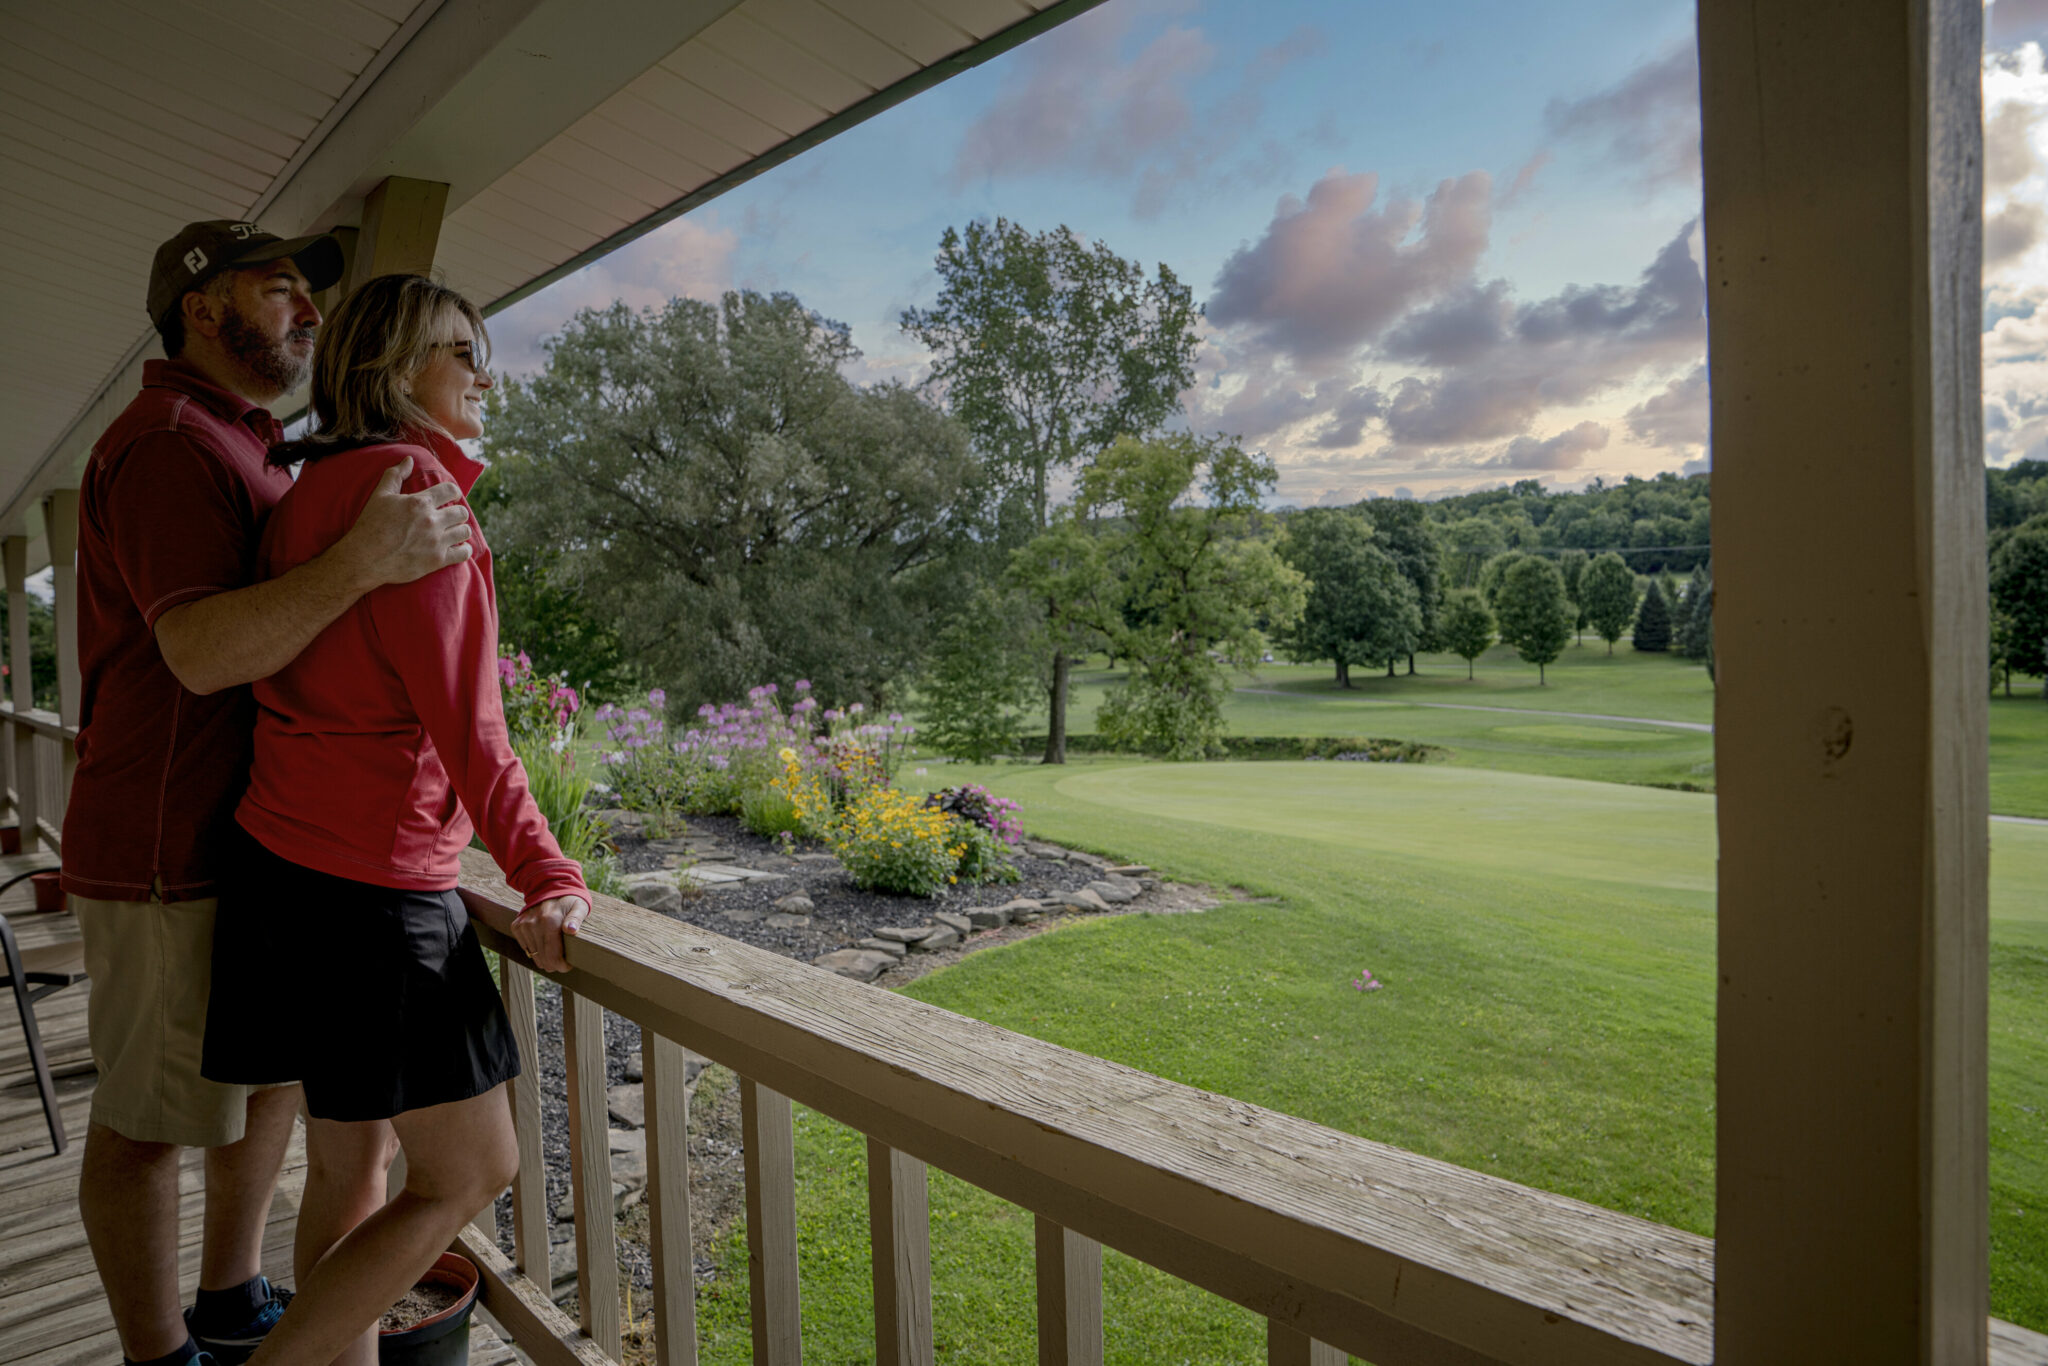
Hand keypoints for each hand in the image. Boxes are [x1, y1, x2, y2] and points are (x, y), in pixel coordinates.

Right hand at [335, 455, 473, 588]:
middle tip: (451, 517)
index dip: (453, 492)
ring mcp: (435, 541)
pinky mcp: (437, 560)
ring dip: (461, 530)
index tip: (451, 497)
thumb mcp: (379, 495)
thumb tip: (409, 460)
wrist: (364, 558)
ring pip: (464, 531)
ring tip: (454, 532)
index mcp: (419, 502)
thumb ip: (395, 475)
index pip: (451, 490)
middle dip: (457, 513)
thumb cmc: (370, 525)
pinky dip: (464, 550)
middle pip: (461, 512)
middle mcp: (431, 521)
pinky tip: (459, 548)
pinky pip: (463, 554)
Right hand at [512, 894, 588, 972]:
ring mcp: (523, 925)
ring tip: (555, 951)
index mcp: (550, 921)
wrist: (549, 887)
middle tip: (563, 960)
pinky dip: (535, 950)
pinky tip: (544, 942)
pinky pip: (526, 948)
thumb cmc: (568, 900)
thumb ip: (576, 918)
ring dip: (545, 958)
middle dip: (554, 964)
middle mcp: (534, 924)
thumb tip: (571, 930)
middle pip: (543, 959)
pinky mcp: (517, 926)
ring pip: (534, 956)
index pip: (553, 956)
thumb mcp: (579, 906)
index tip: (568, 965)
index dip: (562, 966)